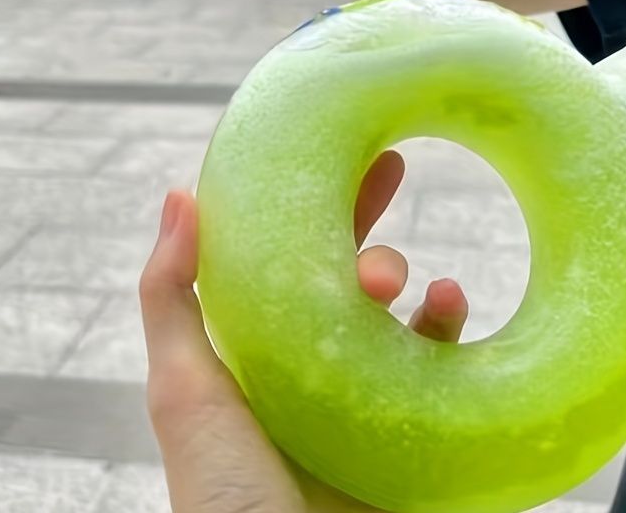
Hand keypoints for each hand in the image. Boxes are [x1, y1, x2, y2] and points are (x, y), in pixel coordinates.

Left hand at [140, 150, 469, 511]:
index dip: (314, 200)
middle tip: (393, 166)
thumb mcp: (185, 392)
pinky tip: (453, 313)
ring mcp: (368, 401)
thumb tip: (177, 193)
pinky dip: (454, 332)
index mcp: (263, 351)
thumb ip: (171, 297)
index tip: (343, 149)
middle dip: (369, 218)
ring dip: (415, 283)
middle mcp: (317, 369)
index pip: (290, 256)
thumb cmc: (222, 497)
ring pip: (404, 318)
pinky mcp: (414, 436)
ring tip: (417, 287)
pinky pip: (446, 370)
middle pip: (350, 272)